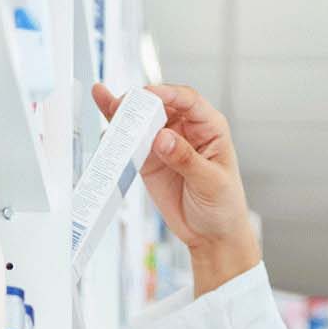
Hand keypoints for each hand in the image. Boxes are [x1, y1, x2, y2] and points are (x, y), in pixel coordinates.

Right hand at [90, 81, 259, 294]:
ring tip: (104, 100)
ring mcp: (165, 142)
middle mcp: (186, 129)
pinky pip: (130, 141)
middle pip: (160, 105)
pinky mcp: (148, 159)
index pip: (189, 101)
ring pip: (142, 119)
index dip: (168, 94)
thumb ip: (186, 159)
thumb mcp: (210, 182)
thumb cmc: (223, 205)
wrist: (211, 235)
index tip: (150, 95)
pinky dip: (116, 132)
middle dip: (141, 102)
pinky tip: (105, 119)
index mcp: (210, 127)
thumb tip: (163, 138)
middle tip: (124, 106)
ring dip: (123, 111)